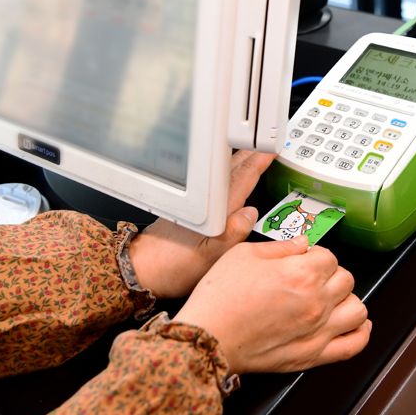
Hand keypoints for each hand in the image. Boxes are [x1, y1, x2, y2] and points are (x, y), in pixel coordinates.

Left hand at [129, 150, 275, 298]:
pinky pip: (214, 181)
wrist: (142, 269)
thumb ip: (233, 235)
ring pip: (222, 173)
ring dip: (239, 160)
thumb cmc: (174, 267)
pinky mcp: (188, 205)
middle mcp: (204, 201)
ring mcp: (195, 201)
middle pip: (232, 168)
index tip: (273, 150)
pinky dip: (227, 172)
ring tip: (253, 155)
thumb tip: (251, 213)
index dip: (259, 161)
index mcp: (214, 210)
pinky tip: (229, 176)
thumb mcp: (209, 258)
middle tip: (269, 146)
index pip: (242, 178)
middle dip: (252, 154)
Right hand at [173, 236, 370, 373]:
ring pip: (357, 309)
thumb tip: (301, 244)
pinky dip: (360, 333)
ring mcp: (318, 331)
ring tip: (329, 300)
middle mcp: (316, 302)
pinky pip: (354, 345)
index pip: (329, 256)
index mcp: (302, 274)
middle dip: (330, 274)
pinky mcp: (313, 356)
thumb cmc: (220, 298)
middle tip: (311, 278)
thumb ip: (280, 246)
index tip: (303, 260)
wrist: (208, 338)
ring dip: (346, 300)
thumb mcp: (243, 254)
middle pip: (346, 279)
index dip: (315, 255)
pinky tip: (351, 324)